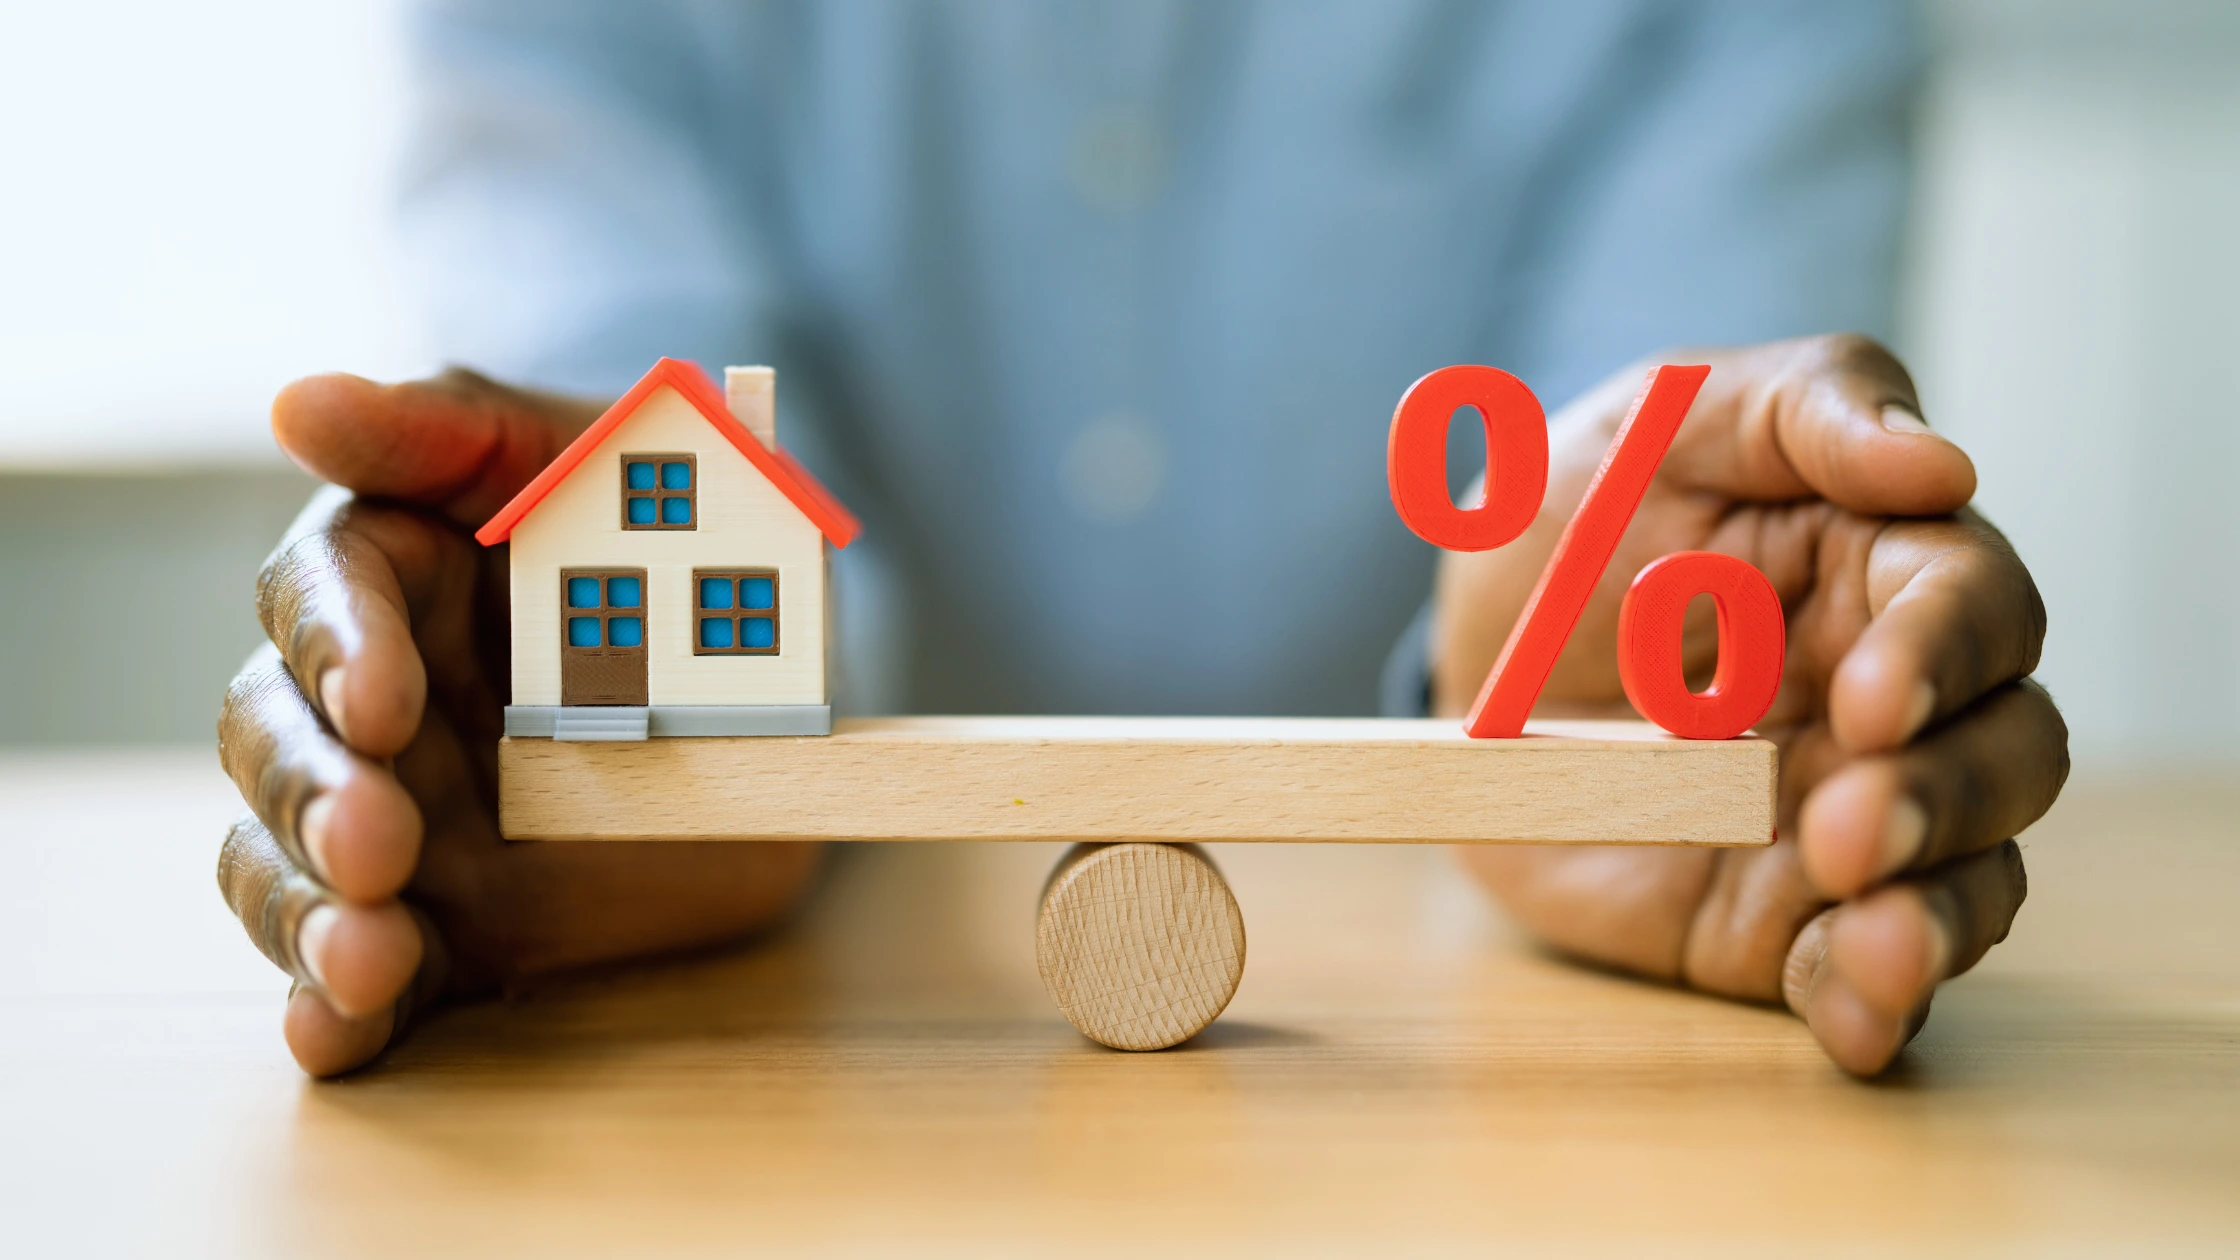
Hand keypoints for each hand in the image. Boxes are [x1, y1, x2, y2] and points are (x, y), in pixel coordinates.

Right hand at [217, 369, 822, 1075]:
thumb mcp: (611, 456)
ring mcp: (401, 816)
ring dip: (308, 913)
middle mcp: (371, 701)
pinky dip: (338, 1008)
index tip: (381, 699)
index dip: (336, 646)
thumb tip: (298, 403)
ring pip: (290, 862)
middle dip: (315, 795)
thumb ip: (463, 427)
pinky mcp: (449, 919)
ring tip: (365, 954)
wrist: (797, 689)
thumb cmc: (695, 541)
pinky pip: (367, 970)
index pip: (321, 594)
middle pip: (279, 738)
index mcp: (399, 572)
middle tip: (377, 842)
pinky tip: (334, 1033)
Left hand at [1433, 335, 2064, 1075]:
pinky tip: (1855, 1019)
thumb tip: (1940, 460)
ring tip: (1878, 943)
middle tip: (1848, 827)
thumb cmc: (1577, 517)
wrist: (1463, 666)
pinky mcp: (1786, 918)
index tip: (1872, 698)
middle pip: (2006, 752)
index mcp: (1883, 570)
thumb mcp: (1659, 422)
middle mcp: (1897, 704)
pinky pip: (1863, 972)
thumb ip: (1801, 407)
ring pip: (1970, 874)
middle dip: (1944, 797)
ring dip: (1938, 915)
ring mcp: (1851, 817)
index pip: (1972, 604)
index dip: (1943, 653)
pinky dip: (1874, 1004)